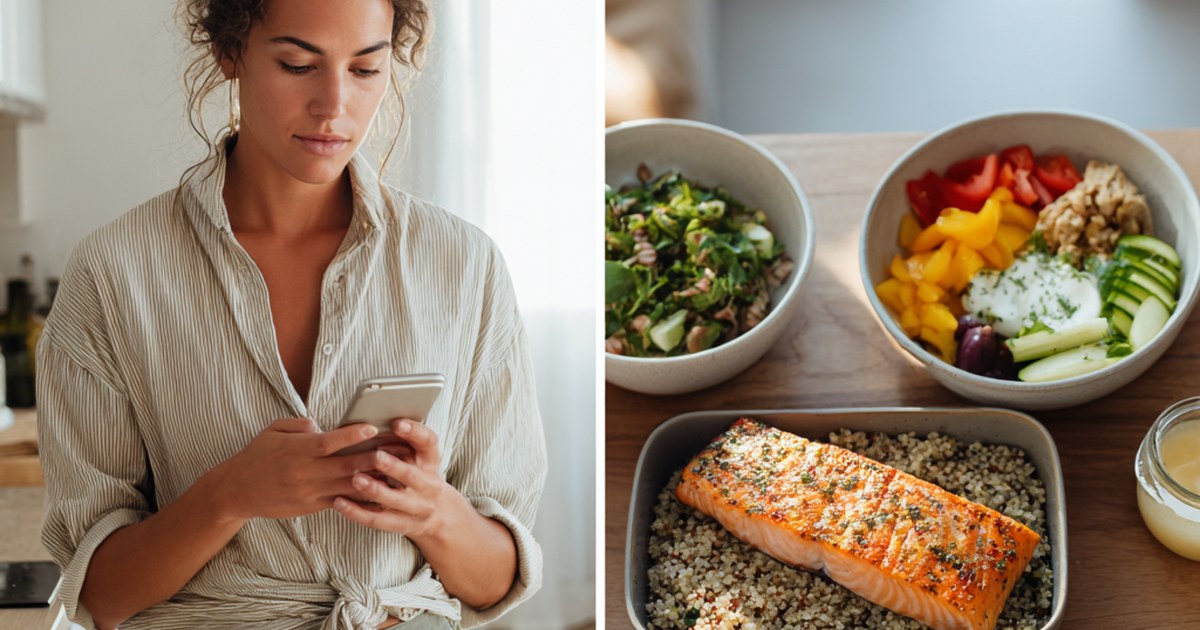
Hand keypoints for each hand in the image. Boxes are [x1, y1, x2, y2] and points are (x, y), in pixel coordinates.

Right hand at [207, 418, 388, 519]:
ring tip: (399, 471)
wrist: (237, 491)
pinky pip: (342, 502)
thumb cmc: (257, 455)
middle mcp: (306, 472)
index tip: (372, 427)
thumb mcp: (273, 430)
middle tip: (400, 450)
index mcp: (298, 450)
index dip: (351, 435)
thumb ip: (300, 424)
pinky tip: (383, 493)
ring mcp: (311, 492)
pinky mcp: (313, 506)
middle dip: (375, 458)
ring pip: (349, 486)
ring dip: (375, 479)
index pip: (329, 442)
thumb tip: (322, 425)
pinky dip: (363, 498)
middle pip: (346, 466)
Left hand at [332, 419, 456, 538]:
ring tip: (355, 479)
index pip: (428, 442)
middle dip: (393, 466)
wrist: (439, 514)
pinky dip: (357, 512)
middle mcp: (428, 485)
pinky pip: (377, 520)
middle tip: (375, 456)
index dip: (414, 432)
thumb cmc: (419, 474)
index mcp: (431, 461)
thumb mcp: (420, 456)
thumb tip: (375, 418)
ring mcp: (416, 507)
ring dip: (374, 490)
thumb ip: (402, 440)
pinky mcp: (401, 524)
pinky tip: (338, 502)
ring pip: (394, 500)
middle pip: (412, 475)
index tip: (397, 422)